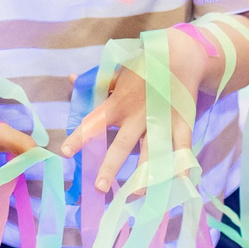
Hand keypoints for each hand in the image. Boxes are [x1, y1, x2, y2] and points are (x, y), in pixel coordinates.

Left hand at [65, 33, 210, 195]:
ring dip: (145, 173)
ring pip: (152, 150)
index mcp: (119, 102)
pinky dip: (183, 162)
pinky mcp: (181, 121)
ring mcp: (161, 119)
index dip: (80, 137)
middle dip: (110, 166)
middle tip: (99, 186)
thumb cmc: (145, 64)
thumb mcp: (119, 70)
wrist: (181, 53)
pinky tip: (181, 180)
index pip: (94, 121)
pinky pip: (182, 145)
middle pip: (122, 144)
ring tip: (137, 194)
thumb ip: (98, 82)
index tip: (65, 151)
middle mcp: (138, 114)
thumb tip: (72, 79)